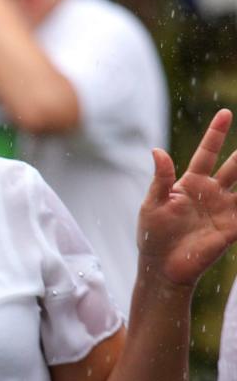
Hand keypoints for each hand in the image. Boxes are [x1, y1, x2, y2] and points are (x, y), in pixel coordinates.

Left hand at [138, 109, 236, 287]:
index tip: (225, 113)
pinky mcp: (232, 227)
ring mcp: (224, 209)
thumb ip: (160, 179)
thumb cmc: (153, 235)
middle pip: (234, 166)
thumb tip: (156, 150)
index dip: (216, 134)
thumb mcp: (153, 204)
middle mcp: (211, 192)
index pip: (207, 153)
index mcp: (190, 184)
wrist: (162, 267)